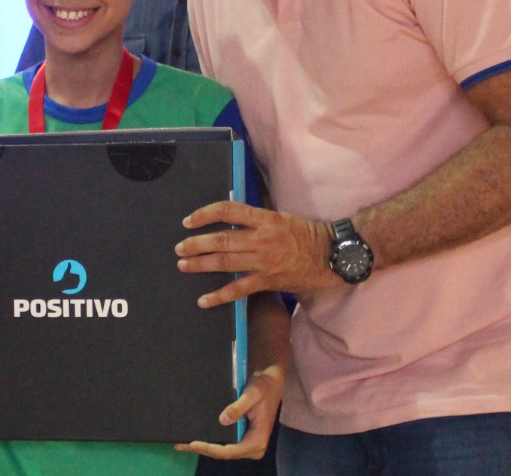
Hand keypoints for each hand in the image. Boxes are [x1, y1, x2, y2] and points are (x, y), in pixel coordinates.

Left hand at [176, 200, 333, 306]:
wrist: (330, 255)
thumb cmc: (306, 234)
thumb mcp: (280, 216)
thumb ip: (256, 217)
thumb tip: (233, 214)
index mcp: (264, 218)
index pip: (228, 211)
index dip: (204, 214)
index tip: (189, 221)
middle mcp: (261, 238)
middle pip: (221, 239)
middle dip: (196, 244)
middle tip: (179, 247)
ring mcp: (263, 261)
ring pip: (225, 262)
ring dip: (200, 264)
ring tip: (183, 265)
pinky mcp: (267, 281)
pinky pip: (238, 289)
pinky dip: (219, 295)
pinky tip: (203, 300)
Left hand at [177, 364, 284, 459]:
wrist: (271, 384)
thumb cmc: (263, 388)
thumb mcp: (252, 394)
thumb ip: (238, 407)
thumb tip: (223, 420)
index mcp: (257, 440)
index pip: (230, 451)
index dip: (211, 449)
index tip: (194, 444)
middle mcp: (252, 447)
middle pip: (224, 454)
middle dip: (203, 450)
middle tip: (181, 445)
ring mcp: (247, 444)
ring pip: (222, 451)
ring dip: (204, 448)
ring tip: (182, 444)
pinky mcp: (242, 439)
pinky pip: (225, 445)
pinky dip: (210, 443)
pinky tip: (194, 441)